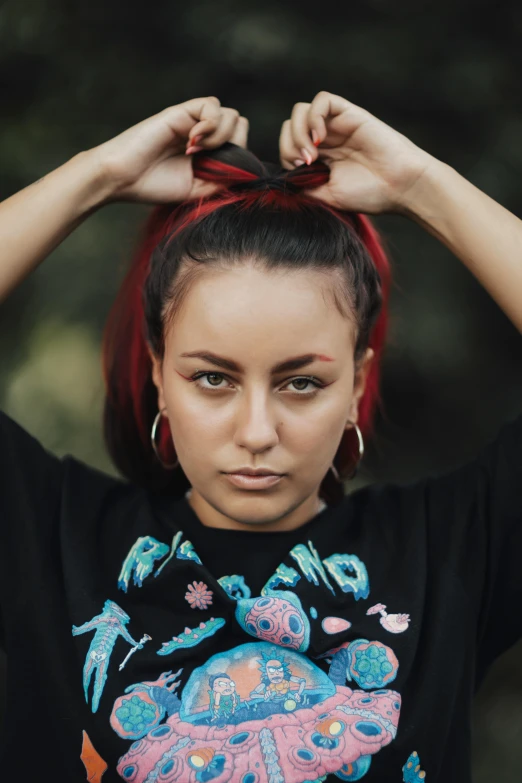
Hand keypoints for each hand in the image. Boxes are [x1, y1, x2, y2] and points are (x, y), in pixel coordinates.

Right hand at [90, 96, 248, 204]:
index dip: (238, 155)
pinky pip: (211, 106)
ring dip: (221, 136)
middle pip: (239, 124)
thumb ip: (222, 180)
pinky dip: (210, 124)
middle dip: (234, 144)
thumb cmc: (152, 185)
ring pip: (230, 114)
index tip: (219, 173)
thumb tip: (247, 172)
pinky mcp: (180, 112)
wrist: (122, 178)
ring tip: (196, 151)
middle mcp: (202, 133)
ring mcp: (192, 121)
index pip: (240, 142)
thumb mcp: (197, 190)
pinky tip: (193, 140)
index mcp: (208, 151)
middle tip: (209, 160)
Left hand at [279, 90, 436, 214]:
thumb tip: (283, 180)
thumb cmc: (371, 194)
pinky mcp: (350, 112)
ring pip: (300, 111)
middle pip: (289, 126)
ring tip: (313, 154)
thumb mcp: (328, 196)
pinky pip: (322, 100)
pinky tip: (321, 140)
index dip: (286, 157)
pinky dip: (314, 117)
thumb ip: (305, 186)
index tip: (301, 174)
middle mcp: (326, 138)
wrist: (401, 187)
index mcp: (320, 157)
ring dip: (298, 133)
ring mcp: (337, 124)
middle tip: (306, 164)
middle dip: (289, 145)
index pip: (287, 145)